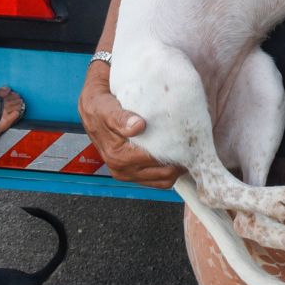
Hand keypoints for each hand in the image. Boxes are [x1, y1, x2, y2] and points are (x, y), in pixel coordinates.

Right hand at [78, 66, 179, 187]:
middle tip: (193, 142)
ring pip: (164, 179)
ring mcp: (128, 172)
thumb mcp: (106, 106)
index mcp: (117, 155)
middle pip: (164, 174)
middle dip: (180, 160)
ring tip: (187, 148)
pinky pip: (158, 179)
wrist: (91, 106)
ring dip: (176, 167)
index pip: (156, 160)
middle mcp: (122, 168)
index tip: (189, 138)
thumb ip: (119, 117)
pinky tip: (175, 152)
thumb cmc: (99, 105)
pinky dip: (168, 170)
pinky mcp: (132, 173)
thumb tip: (137, 127)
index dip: (176, 151)